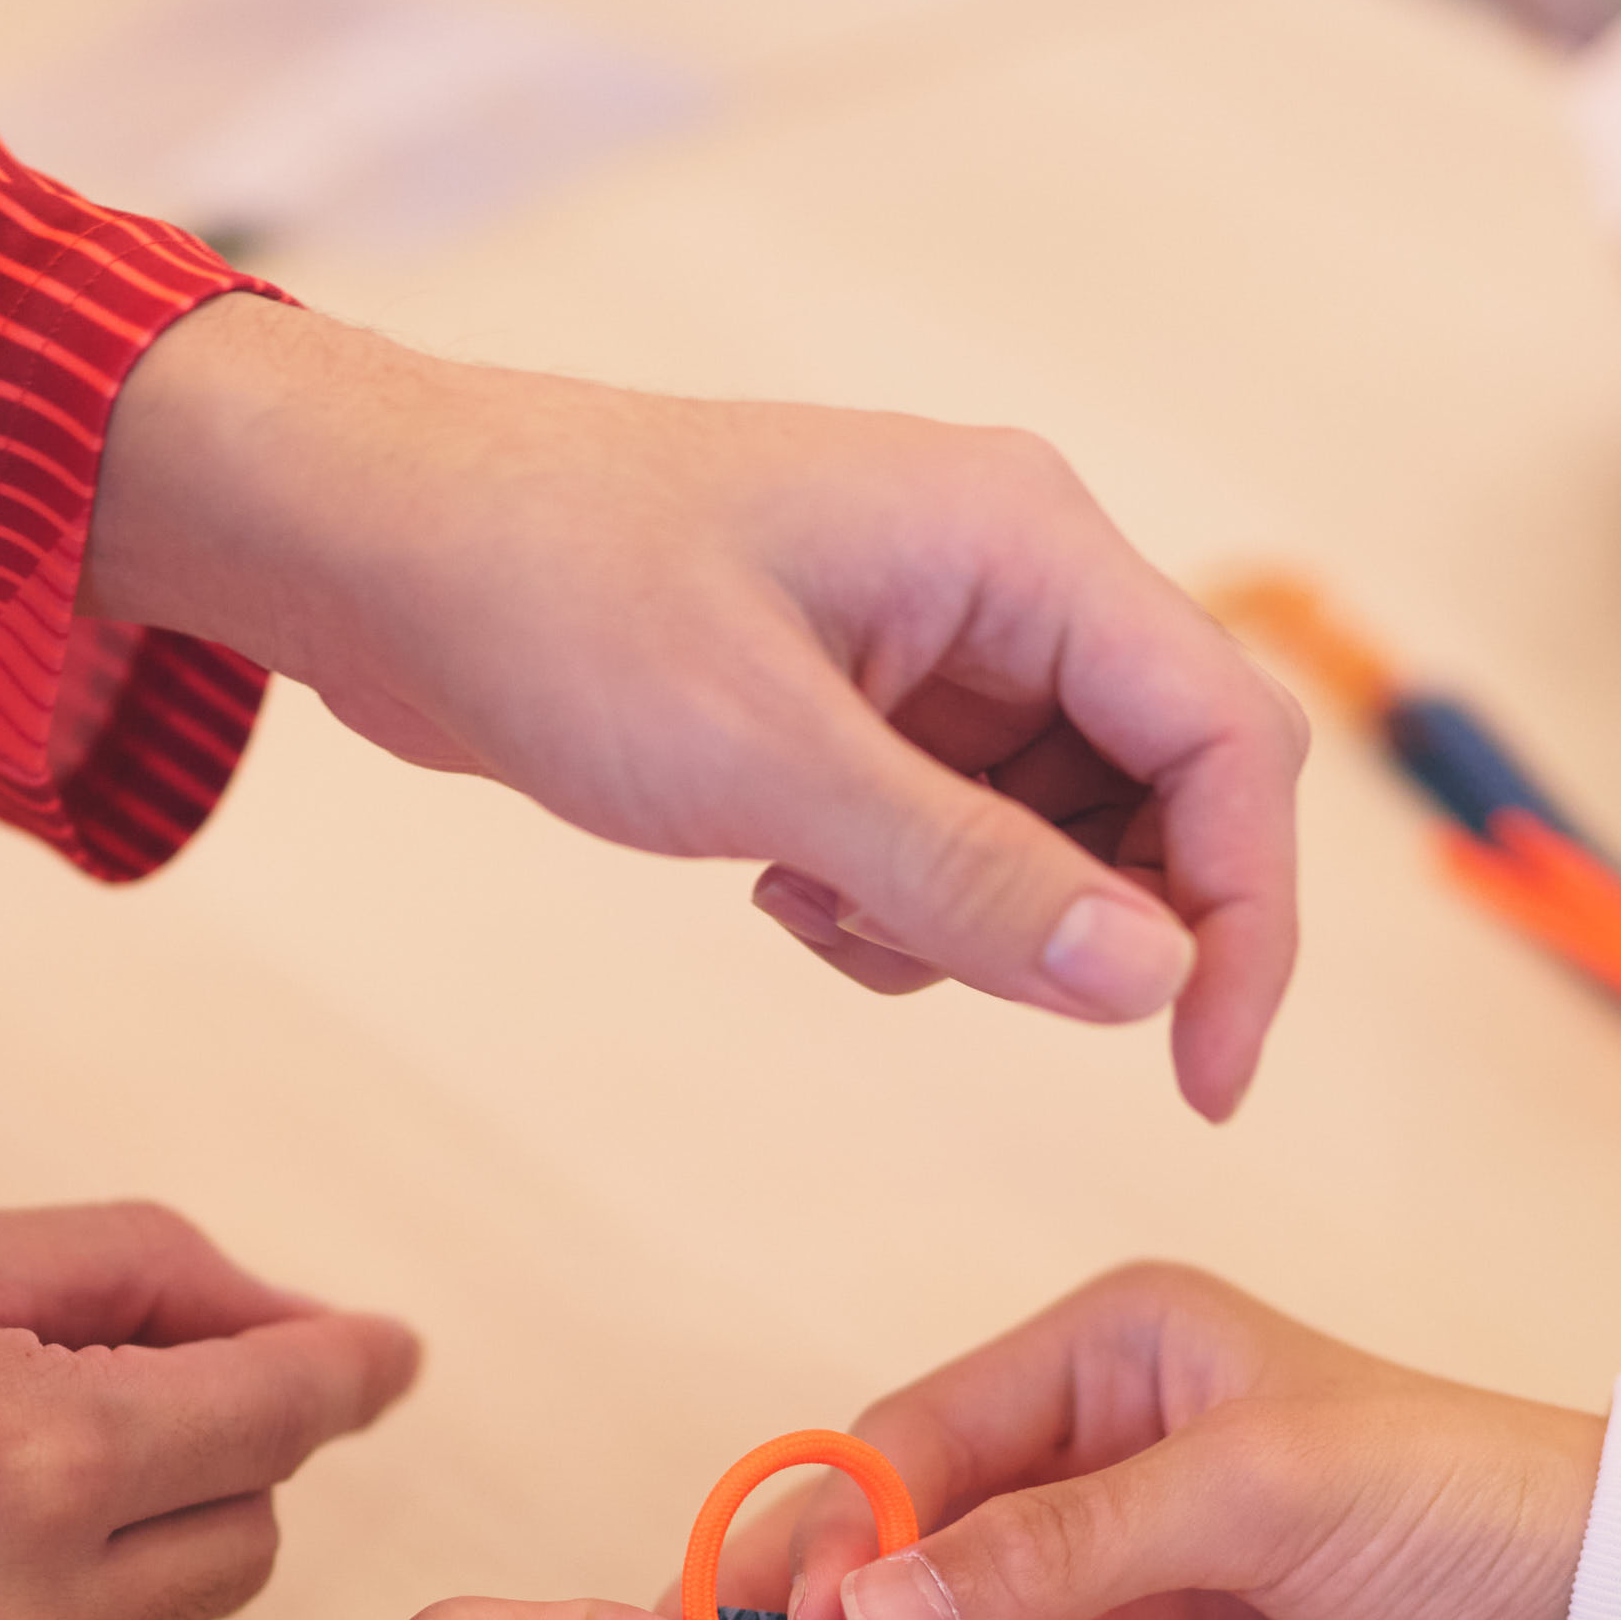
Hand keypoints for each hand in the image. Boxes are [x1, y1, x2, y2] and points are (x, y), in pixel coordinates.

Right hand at [0, 1202, 419, 1619]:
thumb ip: (134, 1271)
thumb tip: (296, 1318)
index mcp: (29, 1452)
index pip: (279, 1414)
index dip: (344, 1369)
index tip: (382, 1352)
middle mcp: (31, 1612)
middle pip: (244, 1527)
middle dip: (206, 1453)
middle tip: (93, 1397)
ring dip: (122, 1550)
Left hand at [86, 299, 1305, 1120]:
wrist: (374, 543)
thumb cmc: (551, 597)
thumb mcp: (764, 762)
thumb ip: (969, 875)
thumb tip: (1148, 981)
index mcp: (1025, 540)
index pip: (1227, 741)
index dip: (1246, 920)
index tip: (1202, 1080)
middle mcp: (1013, 575)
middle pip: (1165, 791)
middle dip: (1089, 922)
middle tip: (958, 978)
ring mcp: (941, 639)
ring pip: (1059, 837)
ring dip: (968, 922)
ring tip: (808, 900)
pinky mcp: (868, 700)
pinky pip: (960, 841)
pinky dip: (894, 902)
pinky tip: (774, 879)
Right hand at [742, 1265, 1603, 1619]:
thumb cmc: (1456, 1497)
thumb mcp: (1254, 1486)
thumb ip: (1061, 1544)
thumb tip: (877, 1605)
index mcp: (1107, 1357)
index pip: (921, 1436)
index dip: (839, 1521)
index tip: (786, 1610)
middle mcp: (1081, 1468)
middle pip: (903, 1541)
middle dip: (819, 1609)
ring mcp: (1102, 1598)